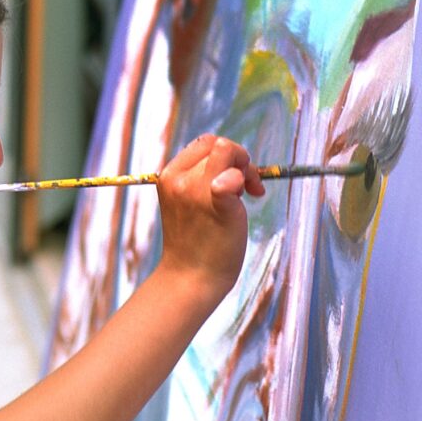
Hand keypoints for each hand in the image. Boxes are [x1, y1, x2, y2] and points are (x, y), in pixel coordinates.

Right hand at [156, 134, 264, 296]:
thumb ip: (200, 178)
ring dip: (246, 170)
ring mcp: (196, 192)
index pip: (203, 144)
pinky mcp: (218, 206)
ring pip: (229, 152)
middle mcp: (179, 180)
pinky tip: (253, 196)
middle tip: (248, 187)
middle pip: (218, 144)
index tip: (236, 180)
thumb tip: (231, 159)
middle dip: (239, 158)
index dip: (225, 154)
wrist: (191, 277)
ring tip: (250, 195)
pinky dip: (242, 179)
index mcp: (168, 176)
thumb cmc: (195, 241)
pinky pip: (231, 177)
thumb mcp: (187, 201)